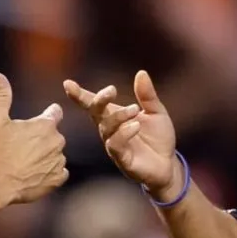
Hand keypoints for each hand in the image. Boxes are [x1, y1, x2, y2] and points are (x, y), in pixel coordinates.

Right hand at [0, 73, 67, 203]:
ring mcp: (59, 161)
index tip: (41, 118)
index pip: (55, 112)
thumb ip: (2, 96)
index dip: (48, 114)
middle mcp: (57, 141)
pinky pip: (59, 173)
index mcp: (45, 125)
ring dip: (46, 156)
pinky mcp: (57, 179)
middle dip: (43, 138)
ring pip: (56, 154)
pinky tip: (35, 174)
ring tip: (26, 162)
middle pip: (54, 135)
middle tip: (24, 146)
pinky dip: (50, 173)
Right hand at [63, 70, 180, 198]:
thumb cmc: (158, 138)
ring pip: (106, 128)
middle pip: (95, 113)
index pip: (94, 103)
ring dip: (119, 116)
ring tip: (135, 109)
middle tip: (112, 90)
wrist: (168, 164)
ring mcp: (114, 145)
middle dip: (99, 100)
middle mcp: (110, 130)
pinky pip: (116, 145)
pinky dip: (124, 133)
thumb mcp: (156, 111)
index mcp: (114, 116)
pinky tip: (135, 126)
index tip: (68, 83)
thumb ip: (147, 95)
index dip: (80, 94)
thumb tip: (141, 72)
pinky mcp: (122, 159)